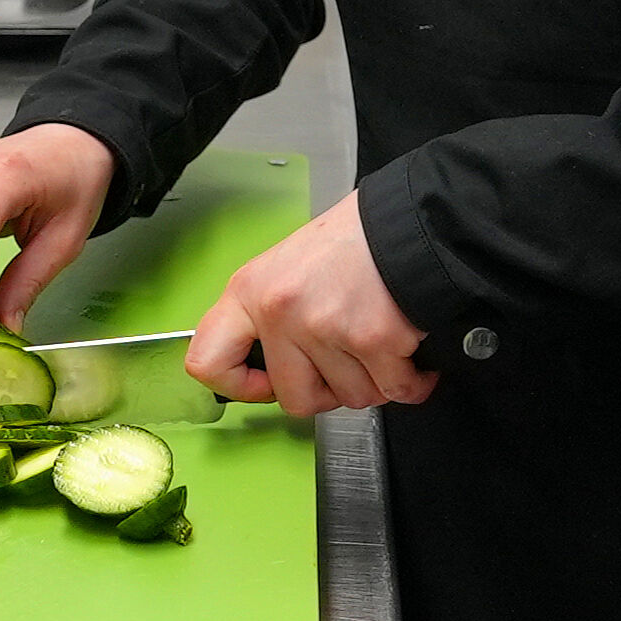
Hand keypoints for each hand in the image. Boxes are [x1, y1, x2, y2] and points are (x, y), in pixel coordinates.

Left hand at [188, 193, 433, 415]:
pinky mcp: (375, 339)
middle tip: (344, 366)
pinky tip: (412, 362)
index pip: (208, 362)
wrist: (408, 220)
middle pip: (295, 399)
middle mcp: (281, 313)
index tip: (265, 383)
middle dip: (327, 392)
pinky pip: (395, 391)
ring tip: (380, 348)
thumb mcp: (284, 268)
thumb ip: (267, 318)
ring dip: (373, 383)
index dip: (239, 385)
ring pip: (351, 398)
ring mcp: (327, 329)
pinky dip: (411, 383)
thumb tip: (265, 369)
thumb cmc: (352, 243)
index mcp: (250, 292)